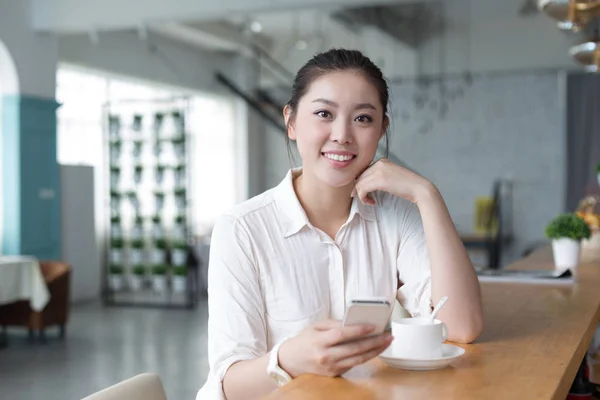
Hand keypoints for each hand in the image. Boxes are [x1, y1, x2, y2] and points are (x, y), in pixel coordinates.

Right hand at [277, 320, 392, 377]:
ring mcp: (331, 367)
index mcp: (319, 341)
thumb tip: (353, 322)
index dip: (359, 330)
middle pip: (354, 349)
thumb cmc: (304, 340)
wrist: (290, 361)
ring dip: (375, 351)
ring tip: (386, 342)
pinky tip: (375, 349)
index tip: (373, 326)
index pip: (342, 334)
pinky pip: (353, 365)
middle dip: (374, 342)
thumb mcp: (315, 327)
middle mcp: (326, 356)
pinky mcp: (334, 374)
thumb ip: (333, 324)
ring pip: (358, 359)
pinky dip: (366, 357)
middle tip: (388, 335)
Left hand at [352, 159, 434, 204]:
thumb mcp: (390, 175)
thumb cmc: (406, 185)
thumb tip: (363, 183)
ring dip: (361, 195)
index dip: (360, 182)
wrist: (419, 188)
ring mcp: (379, 171)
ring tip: (368, 201)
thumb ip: (378, 175)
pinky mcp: (379, 181)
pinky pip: (362, 189)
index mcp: (381, 161)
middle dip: (358, 189)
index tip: (363, 191)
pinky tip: (371, 202)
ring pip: (359, 184)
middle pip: (360, 177)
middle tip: (363, 198)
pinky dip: (364, 198)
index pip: (363, 171)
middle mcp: (379, 163)